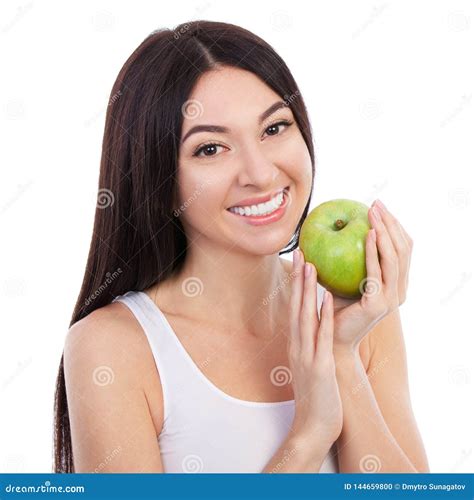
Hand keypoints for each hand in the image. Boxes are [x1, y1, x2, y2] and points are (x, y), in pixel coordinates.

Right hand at [287, 249, 342, 447]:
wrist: (313, 426)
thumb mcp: (310, 365)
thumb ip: (311, 345)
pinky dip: (322, 317)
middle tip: (300, 252)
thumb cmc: (316, 396)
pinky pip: (321, 337)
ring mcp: (307, 355)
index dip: (296, 285)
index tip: (300, 262)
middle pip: (296, 306)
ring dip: (306, 291)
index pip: (295, 309)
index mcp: (297, 345)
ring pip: (305, 317)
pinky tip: (325, 300)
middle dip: (298, 279)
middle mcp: (298, 346)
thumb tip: (315, 328)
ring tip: (309, 266)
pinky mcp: (319, 367)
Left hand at [331, 199, 413, 351]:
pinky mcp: (378, 304)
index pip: (403, 249)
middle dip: (392, 223)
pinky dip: (375, 251)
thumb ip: (351, 259)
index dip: (395, 226)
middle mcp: (399, 291)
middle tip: (377, 203)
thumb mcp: (346, 278)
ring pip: (395, 258)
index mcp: (395, 285)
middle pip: (403, 249)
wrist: (329, 338)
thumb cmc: (334, 307)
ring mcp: (391, 299)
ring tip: (373, 213)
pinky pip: (377, 271)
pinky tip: (369, 234)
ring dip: (386, 232)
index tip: (378, 206)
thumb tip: (341, 226)